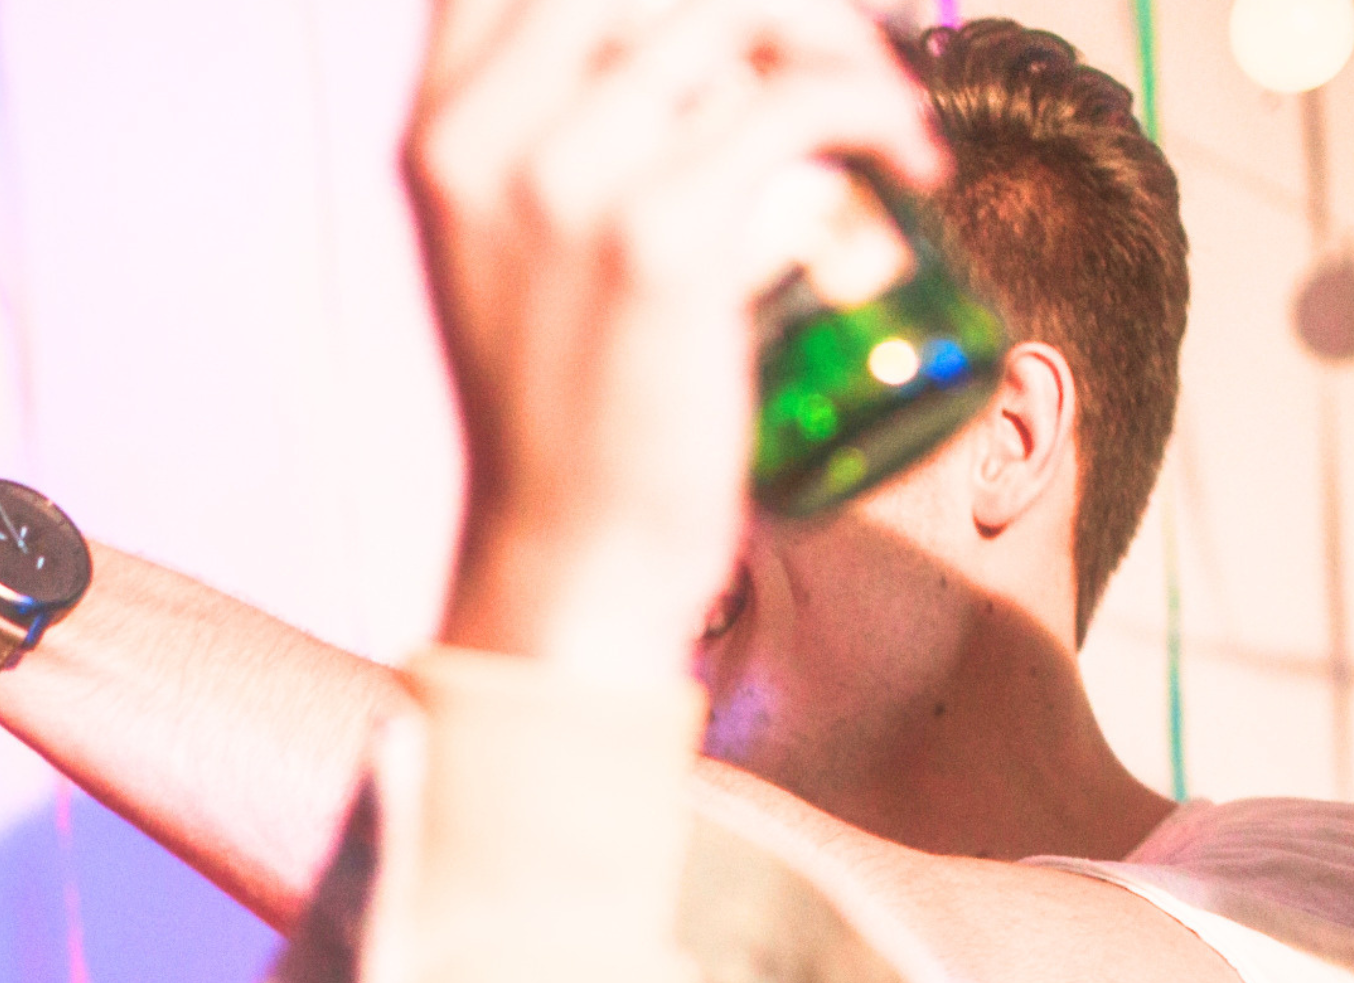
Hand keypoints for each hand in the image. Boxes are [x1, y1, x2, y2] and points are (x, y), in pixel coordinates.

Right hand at [406, 0, 943, 676]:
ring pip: (732, 8)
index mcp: (441, 127)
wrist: (574, 557)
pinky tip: (912, 159)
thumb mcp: (513, 244)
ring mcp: (568, 186)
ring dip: (840, 33)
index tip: (753, 21)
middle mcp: (485, 137)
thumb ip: (554, 133)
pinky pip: (798, 104)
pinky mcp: (661, 243)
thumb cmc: (571, 404)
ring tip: (884, 103)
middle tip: (841, 44)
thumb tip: (691, 51)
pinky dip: (878, 106)